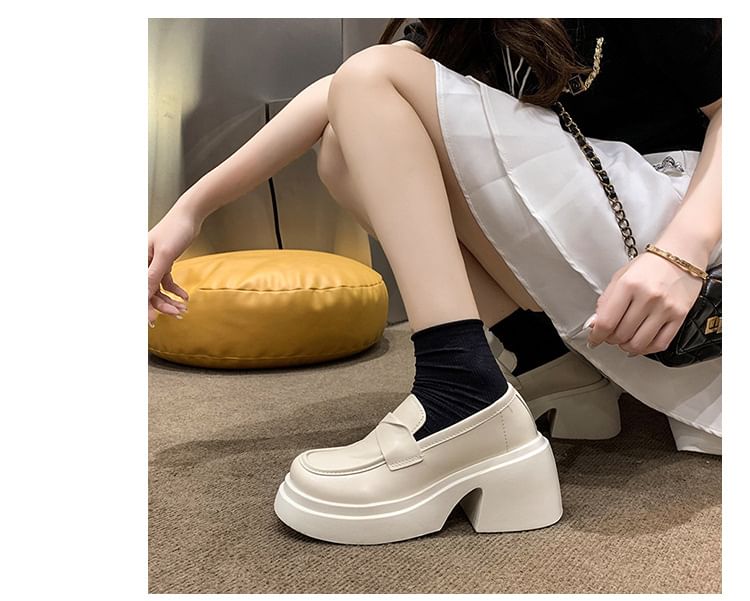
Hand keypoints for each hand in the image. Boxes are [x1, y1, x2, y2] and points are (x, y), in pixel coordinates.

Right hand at [148, 210, 200, 325]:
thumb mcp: (164, 256)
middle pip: (148, 291)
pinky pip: (166, 282)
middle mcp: (142, 262)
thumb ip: (153, 276)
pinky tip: (184, 297)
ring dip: (170, 300)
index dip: (143, 305)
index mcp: (136, 260)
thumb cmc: (175, 230)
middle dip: (162, 305)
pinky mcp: (163, 262)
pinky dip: (175, 290)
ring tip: (183, 308)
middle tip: (177, 314)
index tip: (151, 320)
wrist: (190, 215)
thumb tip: (142, 295)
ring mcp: (152, 263)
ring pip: (158, 288)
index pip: (137, 288)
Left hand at [587, 251, 704, 355]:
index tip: (593, 340)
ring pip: (639, 343)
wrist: (681, 254)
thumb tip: (594, 324)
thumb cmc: (650, 265)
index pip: (606, 321)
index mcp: (628, 285)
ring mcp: (665, 308)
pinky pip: (660, 343)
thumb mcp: (620, 277)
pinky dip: (646, 349)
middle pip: (621, 334)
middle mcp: (647, 297)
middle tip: (610, 336)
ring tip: (624, 340)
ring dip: (627, 347)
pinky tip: (640, 343)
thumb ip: (605, 301)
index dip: (596, 336)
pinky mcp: (680, 316)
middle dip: (611, 339)